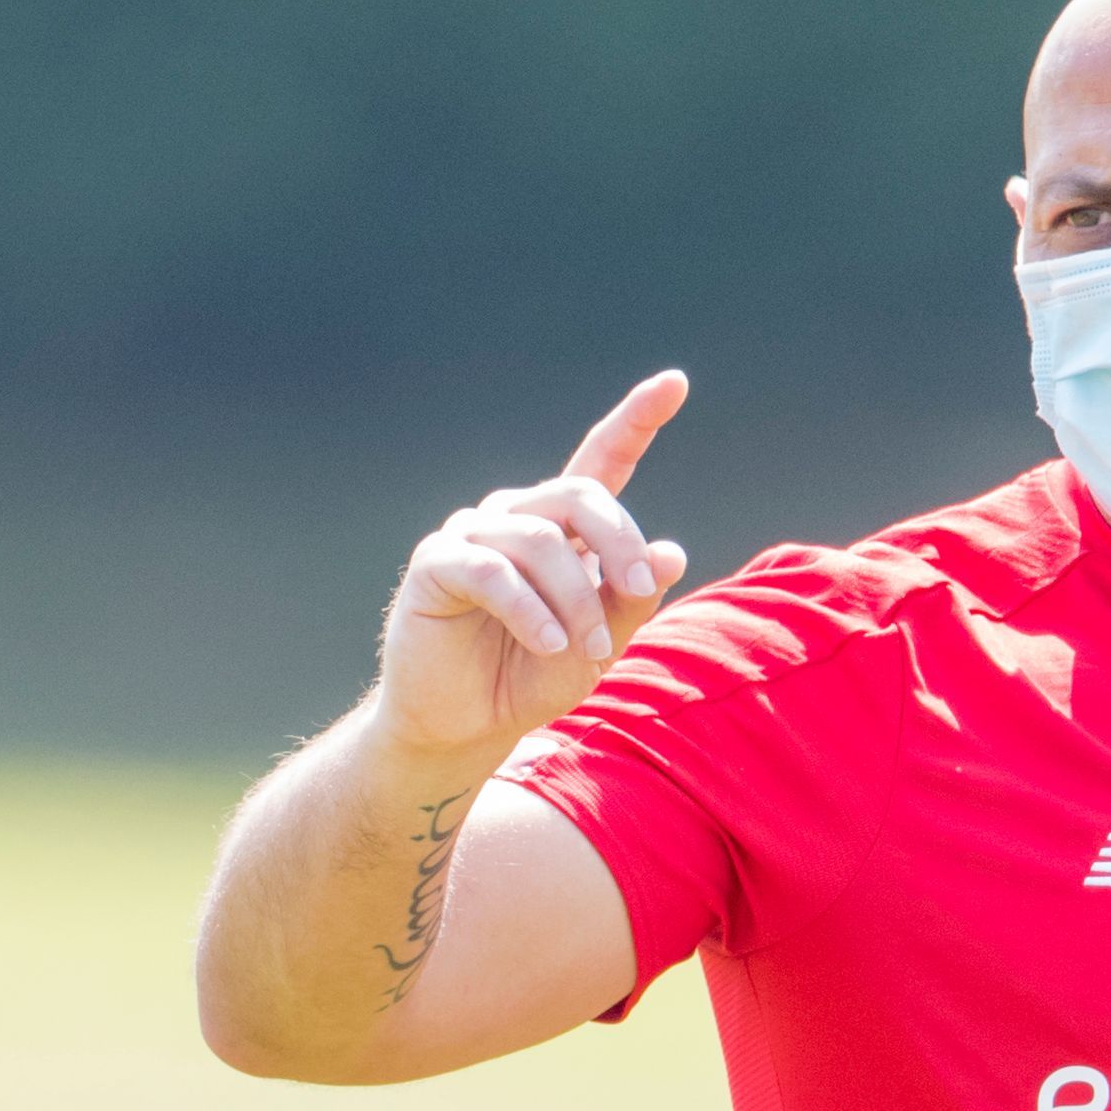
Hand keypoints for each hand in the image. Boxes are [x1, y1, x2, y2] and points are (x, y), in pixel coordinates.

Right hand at [372, 371, 696, 761]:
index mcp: (562, 527)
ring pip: (541, 539)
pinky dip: (529, 609)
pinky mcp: (435, 565)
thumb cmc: (530, 678)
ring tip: (590, 649)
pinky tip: (547, 643)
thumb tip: (670, 551)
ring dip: (576, 598)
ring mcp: (471, 536)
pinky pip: (491, 571)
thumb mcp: (598, 642)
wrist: (464, 727)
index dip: (636, 419)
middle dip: (618, 541)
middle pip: (578, 495)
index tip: (674, 383)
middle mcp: (516, 517)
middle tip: (639, 590)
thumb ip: (631, 599)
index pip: (601, 459)